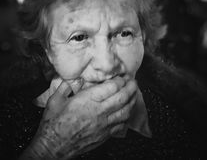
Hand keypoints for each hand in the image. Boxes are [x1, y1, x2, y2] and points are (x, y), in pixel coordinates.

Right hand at [20, 76, 137, 159]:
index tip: (122, 76)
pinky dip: (127, 116)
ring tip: (135, 94)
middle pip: (122, 97)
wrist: (53, 147)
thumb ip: (66, 86)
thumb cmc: (53, 123)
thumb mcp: (55, 99)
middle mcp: (99, 111)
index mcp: (87, 100)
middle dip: (131, 87)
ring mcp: (103, 124)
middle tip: (134, 82)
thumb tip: (76, 78)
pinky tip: (128, 111)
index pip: (112, 87)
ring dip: (133, 101)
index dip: (120, 80)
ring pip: (125, 111)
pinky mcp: (105, 135)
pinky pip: (121, 125)